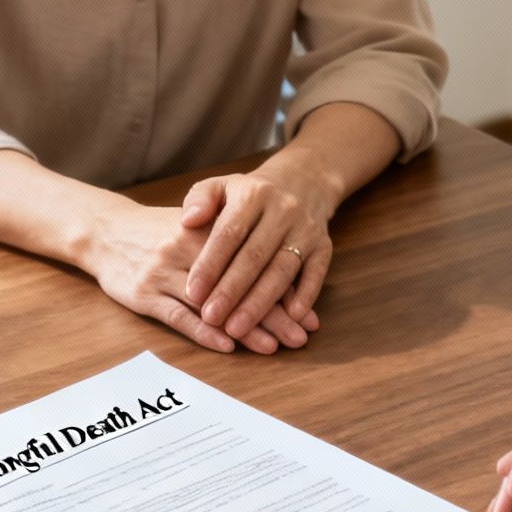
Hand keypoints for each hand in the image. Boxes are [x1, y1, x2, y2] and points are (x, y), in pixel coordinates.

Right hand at [86, 202, 319, 353]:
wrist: (106, 230)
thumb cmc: (160, 232)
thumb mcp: (195, 223)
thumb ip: (232, 241)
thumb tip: (278, 268)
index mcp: (205, 232)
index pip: (254, 263)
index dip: (283, 290)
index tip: (306, 314)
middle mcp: (186, 252)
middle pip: (239, 286)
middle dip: (272, 315)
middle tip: (299, 337)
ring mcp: (164, 274)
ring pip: (212, 305)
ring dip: (244, 328)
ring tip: (273, 347)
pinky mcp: (145, 295)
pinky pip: (178, 317)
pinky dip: (204, 332)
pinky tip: (226, 345)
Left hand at [180, 169, 334, 340]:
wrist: (303, 182)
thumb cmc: (250, 193)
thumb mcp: (222, 185)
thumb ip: (200, 199)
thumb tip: (187, 221)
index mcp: (252, 195)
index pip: (228, 233)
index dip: (210, 265)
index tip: (192, 293)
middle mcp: (282, 211)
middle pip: (255, 256)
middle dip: (232, 291)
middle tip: (211, 318)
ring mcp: (306, 230)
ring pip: (282, 270)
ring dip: (261, 303)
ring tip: (238, 329)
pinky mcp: (324, 246)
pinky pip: (317, 272)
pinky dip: (307, 295)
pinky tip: (292, 317)